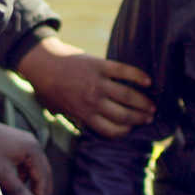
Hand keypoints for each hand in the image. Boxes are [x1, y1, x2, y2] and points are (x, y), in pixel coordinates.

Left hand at [0, 124, 52, 194]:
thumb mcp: (3, 174)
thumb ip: (18, 191)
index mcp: (33, 150)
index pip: (43, 177)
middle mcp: (33, 144)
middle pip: (43, 172)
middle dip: (41, 193)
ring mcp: (25, 143)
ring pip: (35, 168)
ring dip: (34, 185)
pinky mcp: (17, 144)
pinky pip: (27, 163)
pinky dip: (26, 177)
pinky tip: (19, 187)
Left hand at [15, 37, 154, 138]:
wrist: (42, 63)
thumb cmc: (49, 88)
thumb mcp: (60, 110)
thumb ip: (75, 117)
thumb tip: (84, 126)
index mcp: (84, 114)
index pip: (111, 130)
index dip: (125, 131)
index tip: (132, 129)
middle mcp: (93, 101)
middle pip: (123, 115)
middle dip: (139, 118)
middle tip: (149, 118)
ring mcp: (98, 82)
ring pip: (127, 96)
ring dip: (143, 102)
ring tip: (152, 105)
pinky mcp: (100, 65)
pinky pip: (124, 71)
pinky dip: (138, 76)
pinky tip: (148, 81)